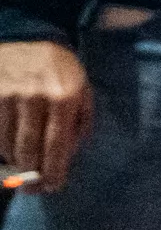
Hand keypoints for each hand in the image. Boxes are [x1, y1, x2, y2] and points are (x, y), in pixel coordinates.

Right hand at [0, 39, 89, 192]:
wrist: (29, 41)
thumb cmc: (61, 72)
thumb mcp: (83, 91)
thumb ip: (81, 122)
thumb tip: (70, 155)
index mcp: (65, 98)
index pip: (57, 145)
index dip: (54, 170)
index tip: (52, 187)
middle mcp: (36, 98)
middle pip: (30, 150)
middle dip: (31, 174)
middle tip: (32, 188)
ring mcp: (9, 96)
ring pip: (8, 145)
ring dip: (15, 161)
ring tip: (21, 167)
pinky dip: (1, 147)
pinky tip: (9, 150)